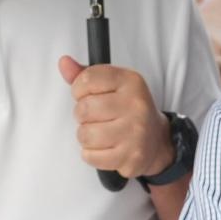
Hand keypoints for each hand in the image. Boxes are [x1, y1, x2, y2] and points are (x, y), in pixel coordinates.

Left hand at [57, 58, 171, 179]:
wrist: (156, 141)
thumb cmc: (129, 110)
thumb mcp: (112, 85)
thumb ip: (85, 75)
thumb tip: (63, 62)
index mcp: (130, 81)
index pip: (86, 80)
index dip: (79, 90)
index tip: (88, 95)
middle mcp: (135, 105)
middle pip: (84, 109)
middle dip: (83, 116)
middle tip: (96, 117)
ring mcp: (135, 132)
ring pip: (85, 135)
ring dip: (86, 137)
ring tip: (101, 133)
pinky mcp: (130, 156)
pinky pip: (91, 156)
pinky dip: (92, 154)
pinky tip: (105, 147)